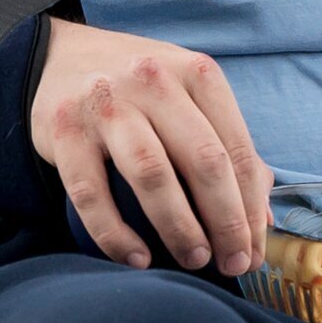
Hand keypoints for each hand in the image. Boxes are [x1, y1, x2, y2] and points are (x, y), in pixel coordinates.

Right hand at [28, 18, 273, 275]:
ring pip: (152, 174)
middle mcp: (153, 81)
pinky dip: (116, 234)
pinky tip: (138, 259)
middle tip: (233, 264)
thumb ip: (226, 150)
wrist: (60, 59)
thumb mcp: (189, 99)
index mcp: (196, 73)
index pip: (235, 148)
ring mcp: (106, 104)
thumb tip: (261, 218)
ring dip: (179, 227)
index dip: (250, 206)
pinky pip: (92, 193)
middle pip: (203, 160)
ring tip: (194, 260)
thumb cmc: (141, 92)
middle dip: (226, 221)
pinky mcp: (64, 131)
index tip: (254, 250)